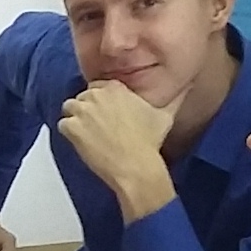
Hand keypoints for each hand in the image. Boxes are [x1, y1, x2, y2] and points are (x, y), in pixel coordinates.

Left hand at [56, 80, 180, 221]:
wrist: (136, 166)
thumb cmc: (149, 142)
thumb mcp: (165, 114)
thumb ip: (176, 95)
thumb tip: (188, 84)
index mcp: (116, 87)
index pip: (99, 86)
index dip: (102, 101)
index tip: (107, 113)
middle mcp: (97, 95)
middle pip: (83, 96)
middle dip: (88, 109)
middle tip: (98, 127)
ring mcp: (82, 110)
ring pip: (70, 108)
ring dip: (76, 119)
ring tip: (89, 135)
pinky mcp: (72, 127)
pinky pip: (63, 125)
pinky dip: (69, 134)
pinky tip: (82, 143)